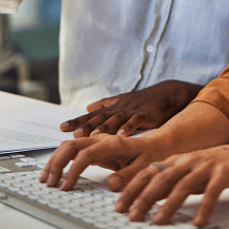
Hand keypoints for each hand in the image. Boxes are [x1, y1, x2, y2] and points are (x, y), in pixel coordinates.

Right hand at [40, 134, 163, 192]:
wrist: (158, 145)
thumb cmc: (152, 156)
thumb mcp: (145, 168)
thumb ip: (128, 176)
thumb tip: (111, 183)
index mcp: (113, 143)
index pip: (86, 155)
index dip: (73, 171)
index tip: (66, 186)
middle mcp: (102, 140)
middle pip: (72, 146)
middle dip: (57, 163)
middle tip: (50, 183)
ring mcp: (97, 143)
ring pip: (69, 146)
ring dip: (55, 161)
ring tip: (46, 178)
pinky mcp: (95, 148)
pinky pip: (73, 152)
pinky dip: (60, 161)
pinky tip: (54, 171)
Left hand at [61, 81, 202, 136]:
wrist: (167, 94)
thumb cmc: (144, 100)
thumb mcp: (122, 101)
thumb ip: (105, 105)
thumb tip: (87, 107)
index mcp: (114, 107)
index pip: (91, 115)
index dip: (77, 121)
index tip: (62, 127)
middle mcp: (120, 108)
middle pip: (100, 117)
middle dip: (86, 125)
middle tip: (73, 133)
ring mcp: (133, 111)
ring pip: (116, 119)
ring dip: (104, 127)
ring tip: (93, 135)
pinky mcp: (146, 115)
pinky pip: (136, 121)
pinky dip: (129, 127)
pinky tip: (122, 135)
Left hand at [117, 140, 228, 226]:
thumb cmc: (218, 165)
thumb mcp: (191, 171)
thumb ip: (172, 182)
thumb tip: (149, 198)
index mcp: (178, 160)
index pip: (149, 173)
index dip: (133, 188)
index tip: (120, 205)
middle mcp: (189, 160)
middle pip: (161, 179)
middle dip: (144, 198)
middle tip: (132, 216)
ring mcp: (206, 165)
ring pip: (183, 185)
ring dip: (169, 205)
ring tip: (158, 221)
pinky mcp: (224, 173)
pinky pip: (212, 192)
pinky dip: (204, 207)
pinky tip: (198, 221)